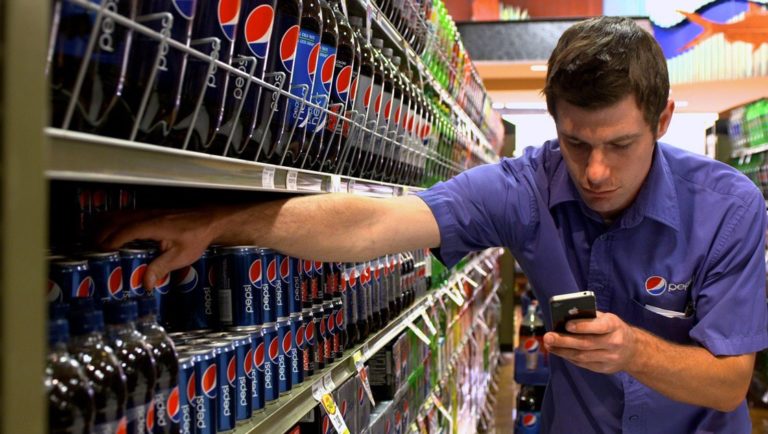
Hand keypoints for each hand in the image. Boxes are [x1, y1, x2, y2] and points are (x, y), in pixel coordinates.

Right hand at [97, 208, 221, 289]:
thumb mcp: (180, 256)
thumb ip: (161, 268)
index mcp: (154, 226)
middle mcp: (147, 216)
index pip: (125, 231)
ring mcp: (147, 212)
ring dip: (102, 226)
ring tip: (92, 241)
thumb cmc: (196, 237)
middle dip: (99, 234)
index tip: (100, 252)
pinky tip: (107, 231)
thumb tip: (145, 283)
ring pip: (117, 214)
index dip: (110, 241)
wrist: (208, 220)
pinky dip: (111, 221)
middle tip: (90, 250)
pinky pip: (124, 214)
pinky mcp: (149, 212)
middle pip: (115, 220)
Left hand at [542, 311, 637, 373]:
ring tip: (549, 345)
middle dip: (564, 341)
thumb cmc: (613, 329)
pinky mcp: (604, 368)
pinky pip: (583, 364)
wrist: (633, 350)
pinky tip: (559, 352)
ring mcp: (610, 358)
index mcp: (614, 326)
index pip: (598, 326)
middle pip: (586, 343)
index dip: (582, 326)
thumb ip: (589, 317)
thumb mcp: (606, 318)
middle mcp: (614, 342)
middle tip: (548, 337)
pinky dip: (569, 358)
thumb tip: (565, 316)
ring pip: (583, 356)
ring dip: (563, 351)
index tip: (566, 325)